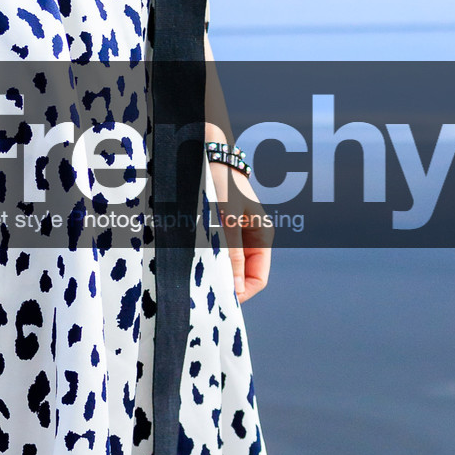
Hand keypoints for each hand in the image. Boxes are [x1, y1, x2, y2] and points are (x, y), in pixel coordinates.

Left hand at [209, 160, 270, 302]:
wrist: (209, 156)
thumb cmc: (223, 184)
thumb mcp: (228, 220)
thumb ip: (233, 254)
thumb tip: (237, 288)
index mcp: (262, 237)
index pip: (258, 279)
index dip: (242, 293)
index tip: (221, 299)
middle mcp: (251, 240)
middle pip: (242, 276)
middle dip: (226, 284)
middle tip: (204, 291)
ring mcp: (236, 236)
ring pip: (227, 267)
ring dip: (215, 272)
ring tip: (197, 275)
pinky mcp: (220, 232)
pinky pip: (216, 255)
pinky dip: (207, 260)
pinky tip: (193, 261)